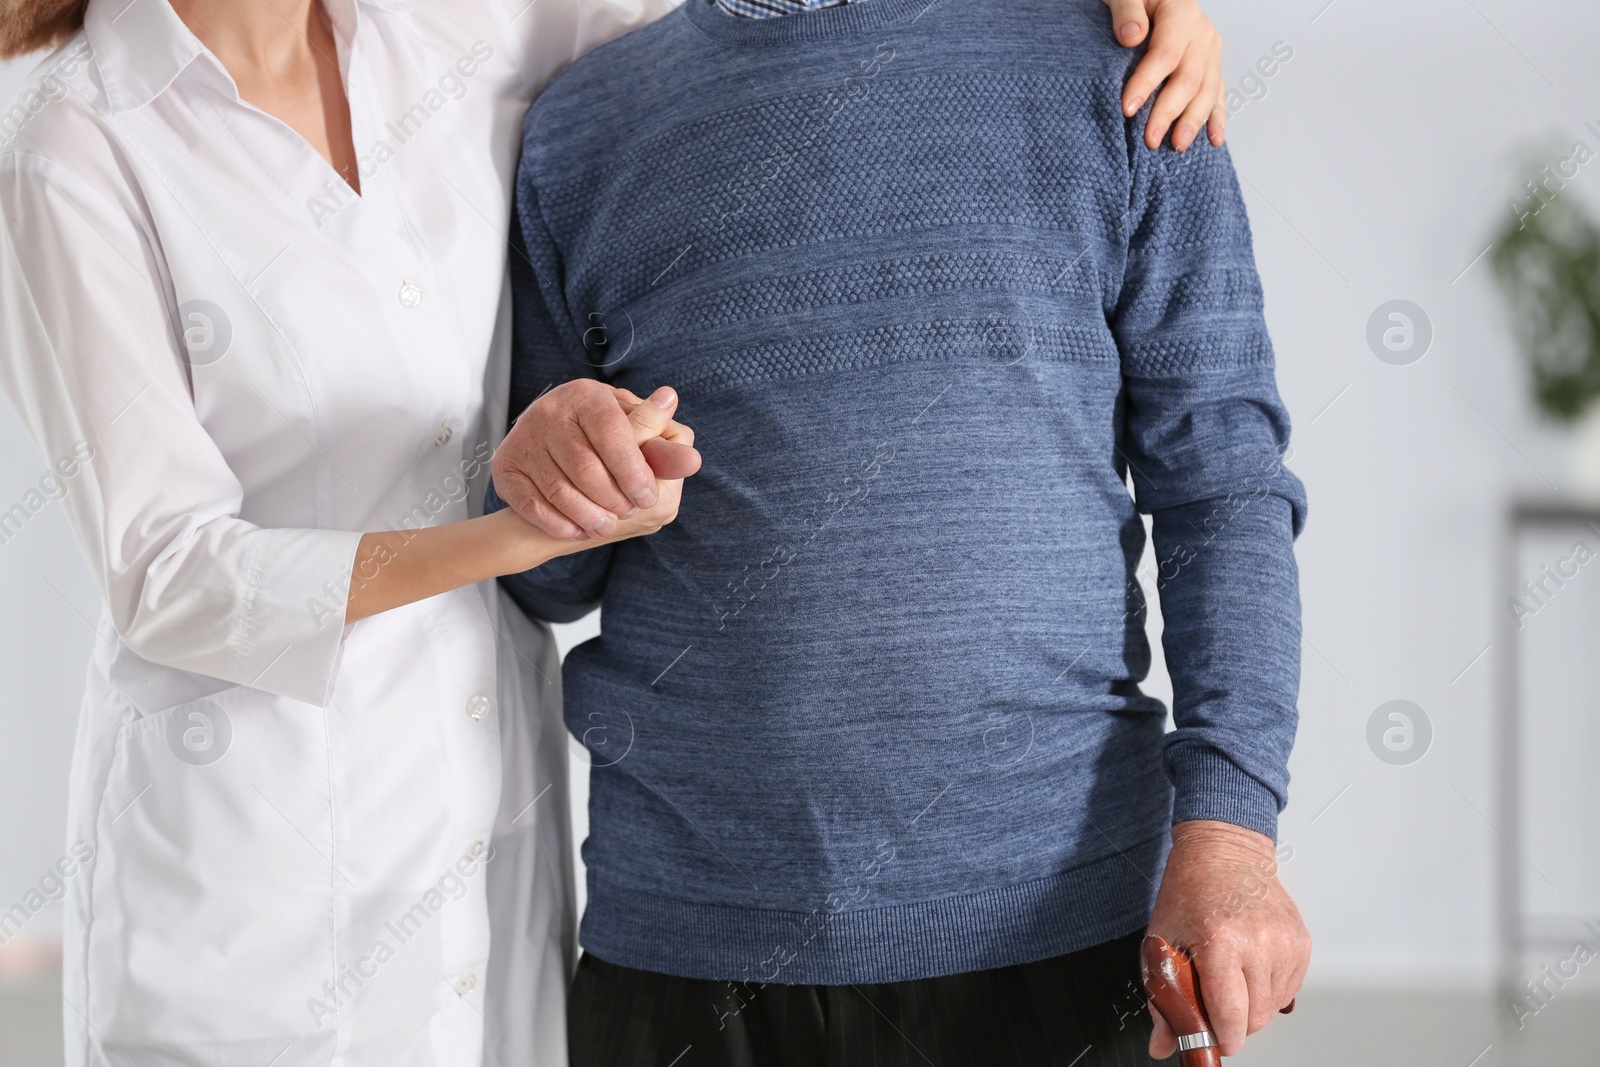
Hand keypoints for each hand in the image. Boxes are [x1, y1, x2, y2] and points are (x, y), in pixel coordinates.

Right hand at [492, 380, 701, 540]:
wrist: (546, 448)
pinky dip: (558, 524)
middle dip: (613, 498)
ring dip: (588, 516)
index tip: (647, 497)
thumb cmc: (601, 436)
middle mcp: (549, 411)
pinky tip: (577, 531)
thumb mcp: (631, 430)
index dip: (634, 471)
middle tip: (628, 512)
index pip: (615, 434)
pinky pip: (532, 505)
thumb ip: (659, 441)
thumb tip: (686, 443)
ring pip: (561, 490)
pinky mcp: (505, 468)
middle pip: (587, 468)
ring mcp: (523, 440)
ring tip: (606, 527)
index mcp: (587, 395)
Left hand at [1101, 0, 1225, 150]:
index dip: (1147, 82)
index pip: (1166, 53)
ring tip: (1177, 146)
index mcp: (1181, 13)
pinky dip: (1216, 118)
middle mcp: (1201, 34)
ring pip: (1206, 90)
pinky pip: (1216, 94)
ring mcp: (1209, 52)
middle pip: (1188, 78)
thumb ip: (1126, 9)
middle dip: (1169, 112)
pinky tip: (1214, 140)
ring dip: (1192, 121)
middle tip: (1151, 139)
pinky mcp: (1210, 66)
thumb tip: (1132, 37)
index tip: (1128, 108)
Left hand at [1145, 820, 1309, 1057]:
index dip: (1222, 1039)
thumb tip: (1164, 1045)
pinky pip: (1289, 988)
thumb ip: (1163, 999)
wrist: (1223, 849)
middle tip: (1214, 1001)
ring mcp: (1285, 941)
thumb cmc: (1190, 888)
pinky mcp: (1301, 941)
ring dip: (1252, 1004)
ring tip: (1231, 974)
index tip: (1214, 1040)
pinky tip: (1249, 965)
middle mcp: (1259, 942)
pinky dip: (1269, 988)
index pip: (1232, 1017)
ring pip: (1274, 1007)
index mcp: (1221, 942)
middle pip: (1256, 1019)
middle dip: (1234, 1023)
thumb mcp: (1162, 940)